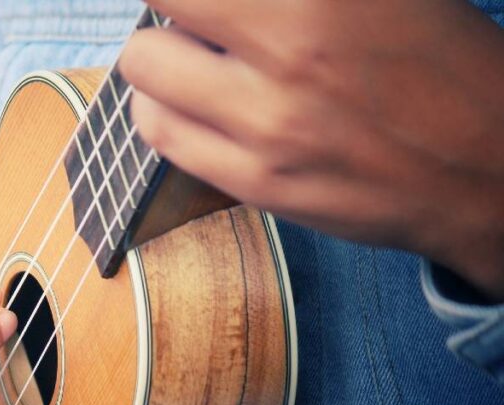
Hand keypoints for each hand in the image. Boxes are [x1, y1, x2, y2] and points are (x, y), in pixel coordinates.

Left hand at [119, 0, 503, 298]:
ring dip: (161, 55)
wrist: (488, 172)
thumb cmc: (441, 65)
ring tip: (198, 58)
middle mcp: (291, 51)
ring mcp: (267, 124)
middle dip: (175, 6)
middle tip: (204, 17)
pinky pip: (158, 132)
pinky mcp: (255, 181)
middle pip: (157, 5)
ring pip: (141, 66)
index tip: (203, 0)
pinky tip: (194, 102)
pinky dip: (163, 108)